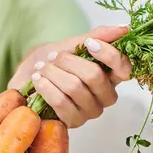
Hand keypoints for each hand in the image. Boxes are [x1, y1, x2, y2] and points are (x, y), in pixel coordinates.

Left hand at [9, 26, 131, 128]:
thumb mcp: (73, 44)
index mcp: (111, 77)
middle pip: (94, 77)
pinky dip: (47, 88)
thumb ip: (98, 36)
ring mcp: (90, 112)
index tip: (89, 44)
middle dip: (69, 62)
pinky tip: (38, 80)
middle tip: (53, 57)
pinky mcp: (73, 123)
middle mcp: (105, 97)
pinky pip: (61, 103)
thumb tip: (124, 29)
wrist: (28, 78)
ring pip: (75, 88)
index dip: (108, 55)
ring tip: (41, 68)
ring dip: (54, 73)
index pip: (123, 69)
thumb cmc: (53, 62)